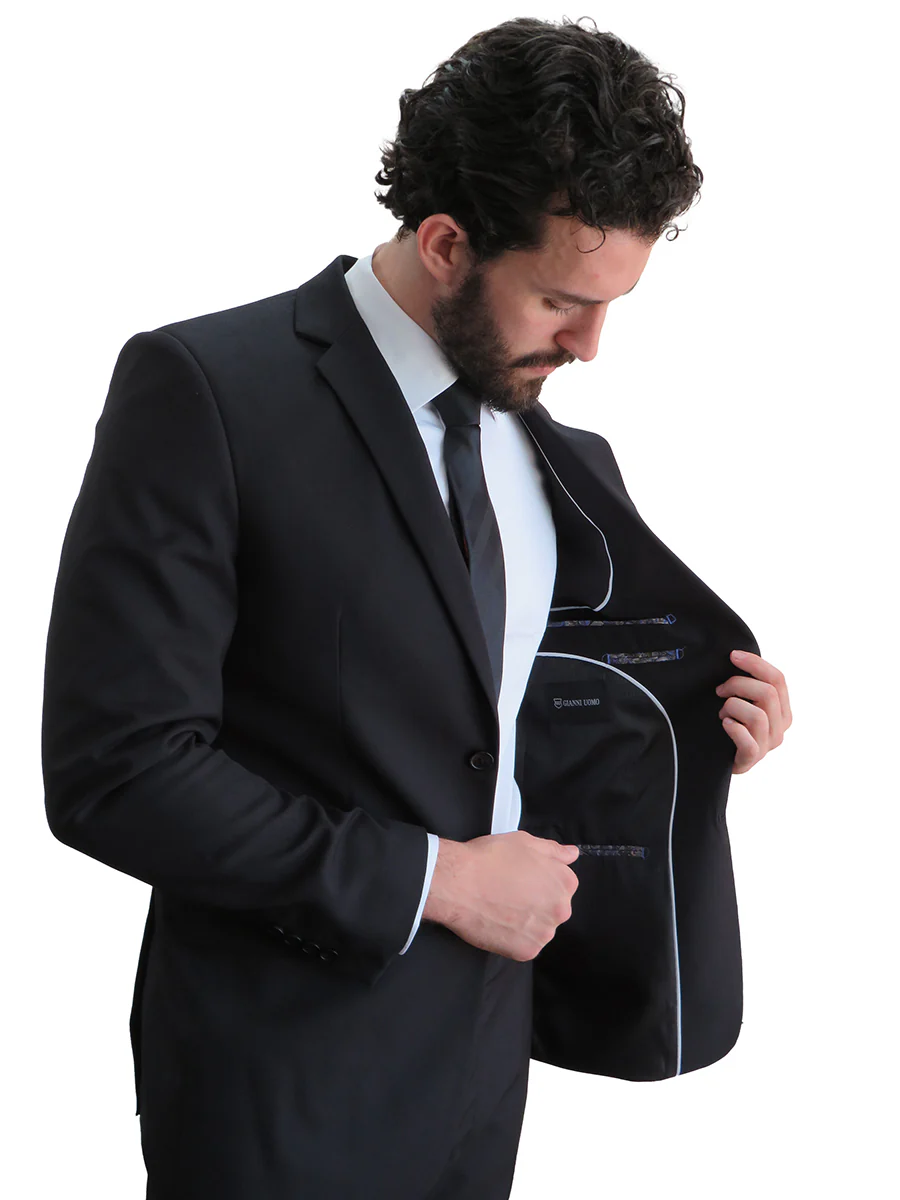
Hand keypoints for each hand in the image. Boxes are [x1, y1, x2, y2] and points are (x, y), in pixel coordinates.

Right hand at [422, 831, 580, 960]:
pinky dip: (513, 939)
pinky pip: (524, 946)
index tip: (522, 879)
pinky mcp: (526, 952)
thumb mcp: (524, 842)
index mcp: (565, 883)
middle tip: (509, 893)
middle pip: (553, 909)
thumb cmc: (490, 858)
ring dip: (526, 923)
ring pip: (539, 929)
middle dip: (536, 903)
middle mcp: (561, 910)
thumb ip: (553, 850)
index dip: (540, 881)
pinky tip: (498, 923)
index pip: (562, 885)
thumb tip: (572, 854)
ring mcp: (544, 933)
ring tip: (501, 908)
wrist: (459, 883)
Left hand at [715, 649, 791, 773]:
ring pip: (757, 715)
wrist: (719, 758)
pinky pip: (748, 741)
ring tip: (722, 713)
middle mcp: (780, 728)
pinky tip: (724, 724)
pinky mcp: (751, 759)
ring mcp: (768, 745)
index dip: (755, 663)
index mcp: (783, 711)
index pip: (778, 679)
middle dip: (738, 684)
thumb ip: (751, 685)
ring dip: (732, 707)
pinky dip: (733, 729)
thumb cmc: (732, 725)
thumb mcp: (747, 702)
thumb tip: (737, 656)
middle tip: (720, 690)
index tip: (733, 655)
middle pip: (767, 693)